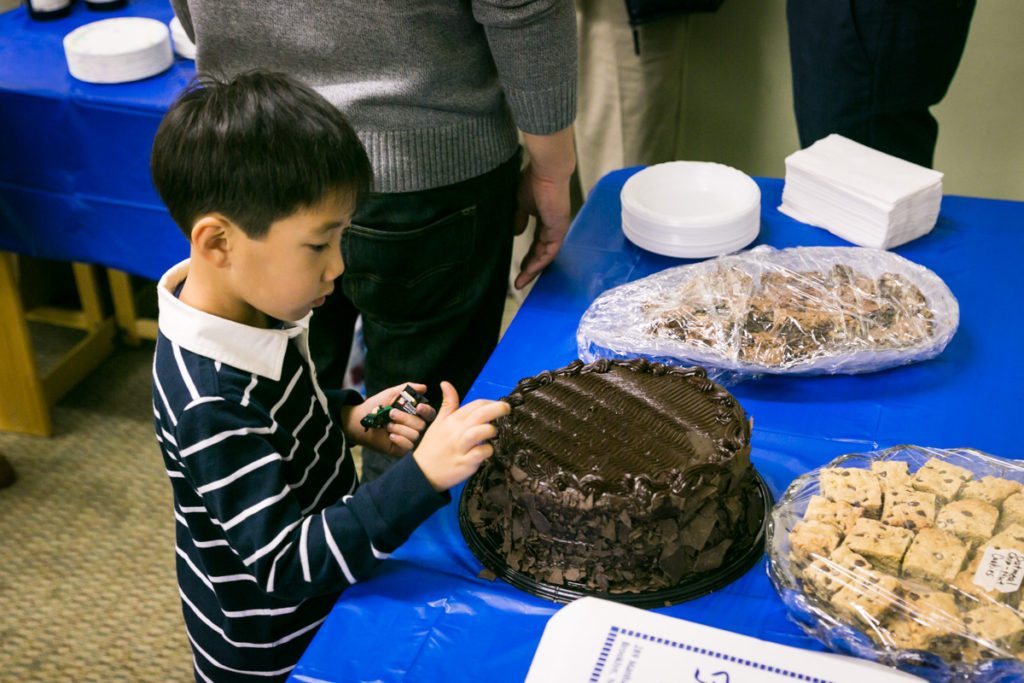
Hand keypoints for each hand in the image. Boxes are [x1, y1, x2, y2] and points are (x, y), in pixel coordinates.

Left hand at [342, 383, 436, 455]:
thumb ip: (407, 389)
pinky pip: (409, 446)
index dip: (427, 411)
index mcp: (413, 413)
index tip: (418, 407)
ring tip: (387, 426)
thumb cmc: (375, 407)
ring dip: (400, 429)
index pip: (429, 414)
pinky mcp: (401, 449)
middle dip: (406, 419)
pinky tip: (390, 436)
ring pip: (415, 435)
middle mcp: (413, 426)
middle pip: (422, 425)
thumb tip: (425, 387)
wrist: (359, 421)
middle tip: (391, 414)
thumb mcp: (390, 394)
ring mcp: (407, 438)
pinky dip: (400, 439)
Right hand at [413, 382, 510, 491]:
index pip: (475, 405)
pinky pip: (481, 453)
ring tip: (492, 433)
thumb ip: (447, 404)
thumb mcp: (438, 422)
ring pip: (480, 432)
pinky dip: (487, 450)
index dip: (490, 402)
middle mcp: (457, 431)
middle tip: (507, 409)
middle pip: (480, 414)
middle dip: (497, 408)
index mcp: (452, 420)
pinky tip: (486, 451)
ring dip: (491, 430)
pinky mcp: (466, 463)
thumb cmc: (433, 446)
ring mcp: (462, 447)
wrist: (422, 472)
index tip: (498, 405)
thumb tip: (446, 383)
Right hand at [514, 126, 574, 289]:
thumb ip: (519, 218)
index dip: (527, 256)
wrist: (547, 170)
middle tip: (519, 281)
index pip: (536, 243)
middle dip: (530, 268)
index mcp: (545, 219)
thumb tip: (515, 232)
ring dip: (534, 269)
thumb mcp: (520, 203)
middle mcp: (553, 226)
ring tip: (521, 281)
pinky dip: (540, 262)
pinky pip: (550, 251)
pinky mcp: (559, 229)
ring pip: (546, 255)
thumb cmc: (534, 180)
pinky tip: (529, 271)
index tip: (516, 268)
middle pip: (541, 253)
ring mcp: (558, 229)